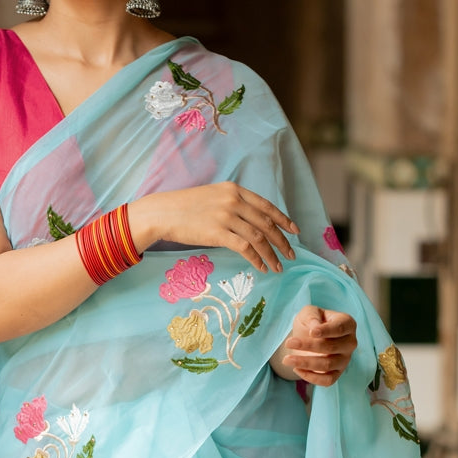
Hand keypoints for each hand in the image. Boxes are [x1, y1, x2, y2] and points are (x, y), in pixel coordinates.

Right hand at [129, 183, 297, 273]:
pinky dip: (256, 260)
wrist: (162, 212)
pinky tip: (261, 268)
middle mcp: (234, 201)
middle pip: (267, 223)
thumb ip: (233, 204)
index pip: (267, 206)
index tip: (294, 231)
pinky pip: (245, 248)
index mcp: (235, 190)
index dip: (284, 220)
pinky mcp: (217, 233)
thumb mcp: (213, 196)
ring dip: (272, 255)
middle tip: (291, 255)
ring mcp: (226, 216)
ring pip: (259, 238)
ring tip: (278, 267)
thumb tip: (250, 221)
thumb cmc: (185, 207)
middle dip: (282, 241)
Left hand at [277, 305, 356, 386]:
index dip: (326, 331)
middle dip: (308, 346)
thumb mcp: (309, 313)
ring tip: (287, 359)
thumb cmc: (311, 322)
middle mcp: (350, 342)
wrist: (307, 337)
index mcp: (347, 324)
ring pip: (327, 365)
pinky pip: (328, 380)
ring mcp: (345, 360)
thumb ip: (312, 316)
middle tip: (288, 343)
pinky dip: (311, 377)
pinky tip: (296, 369)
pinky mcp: (337, 373)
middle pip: (331, 347)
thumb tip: (315, 328)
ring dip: (305, 363)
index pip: (340, 328)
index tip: (311, 332)